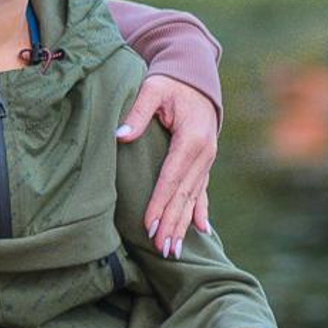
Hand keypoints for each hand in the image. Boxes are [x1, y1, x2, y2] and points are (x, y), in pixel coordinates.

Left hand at [118, 75, 218, 257]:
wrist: (196, 77)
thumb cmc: (170, 82)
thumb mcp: (153, 89)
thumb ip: (137, 112)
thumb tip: (120, 136)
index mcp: (192, 139)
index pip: (171, 178)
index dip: (160, 202)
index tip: (149, 224)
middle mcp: (204, 153)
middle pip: (184, 194)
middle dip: (172, 223)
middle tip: (162, 249)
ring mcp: (207, 159)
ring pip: (194, 198)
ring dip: (183, 224)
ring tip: (175, 250)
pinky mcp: (205, 161)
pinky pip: (202, 191)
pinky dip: (201, 211)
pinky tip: (203, 231)